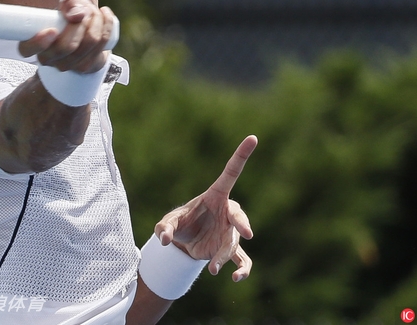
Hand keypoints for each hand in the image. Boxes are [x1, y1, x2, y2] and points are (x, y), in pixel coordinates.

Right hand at [18, 0, 114, 73]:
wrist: (83, 32)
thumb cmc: (67, 16)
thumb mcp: (65, 3)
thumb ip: (68, 3)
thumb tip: (77, 16)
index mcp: (32, 44)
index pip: (27, 49)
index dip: (39, 43)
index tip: (52, 31)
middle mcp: (47, 59)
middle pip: (66, 46)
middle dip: (80, 22)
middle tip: (83, 9)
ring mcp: (68, 65)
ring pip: (88, 42)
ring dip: (95, 19)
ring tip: (92, 10)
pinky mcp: (88, 66)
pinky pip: (103, 43)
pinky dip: (107, 24)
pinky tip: (104, 13)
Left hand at [156, 135, 257, 280]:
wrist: (185, 243)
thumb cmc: (180, 224)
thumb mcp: (168, 222)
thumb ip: (164, 227)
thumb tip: (163, 240)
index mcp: (215, 195)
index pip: (231, 172)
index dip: (242, 155)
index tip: (253, 137)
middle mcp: (227, 212)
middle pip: (239, 215)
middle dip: (242, 223)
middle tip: (247, 233)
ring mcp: (231, 232)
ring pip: (235, 242)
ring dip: (224, 255)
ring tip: (212, 269)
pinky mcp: (230, 250)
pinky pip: (242, 259)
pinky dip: (243, 269)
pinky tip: (236, 278)